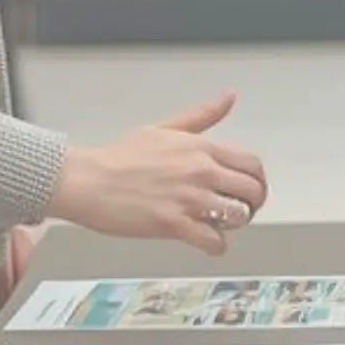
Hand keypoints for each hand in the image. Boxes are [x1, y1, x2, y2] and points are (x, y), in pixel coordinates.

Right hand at [47, 94, 268, 254]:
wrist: (88, 180)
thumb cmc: (119, 157)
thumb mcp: (164, 128)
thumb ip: (202, 116)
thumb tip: (229, 97)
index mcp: (201, 147)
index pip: (252, 164)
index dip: (257, 181)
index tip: (250, 189)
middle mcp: (200, 171)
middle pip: (252, 191)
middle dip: (252, 205)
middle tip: (239, 211)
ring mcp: (188, 198)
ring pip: (238, 216)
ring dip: (233, 225)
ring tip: (219, 225)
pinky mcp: (173, 224)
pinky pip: (213, 241)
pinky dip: (216, 246)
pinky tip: (207, 243)